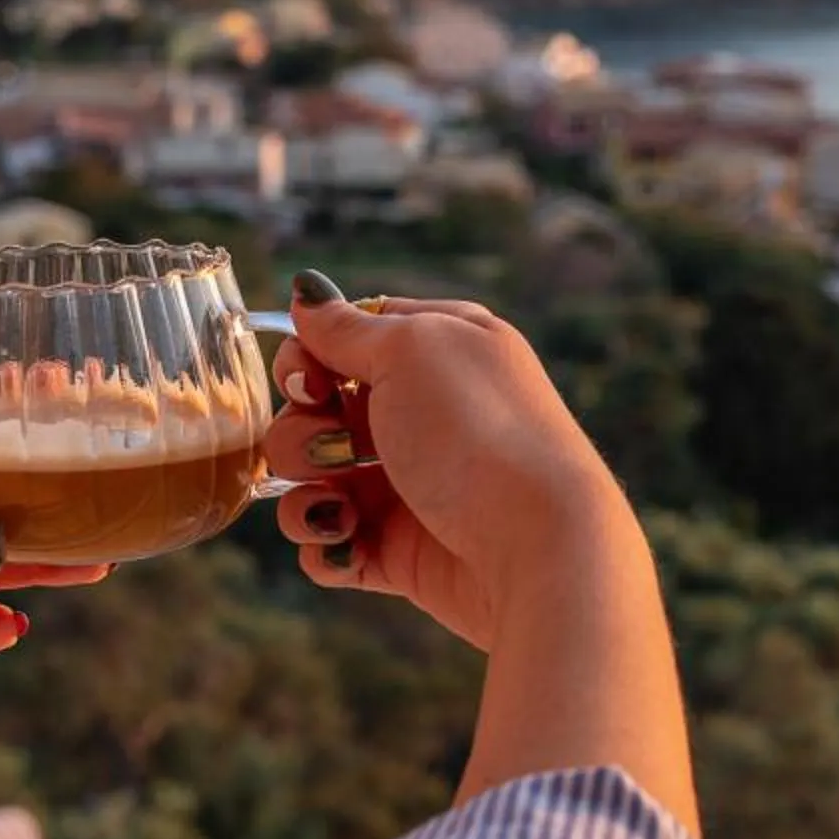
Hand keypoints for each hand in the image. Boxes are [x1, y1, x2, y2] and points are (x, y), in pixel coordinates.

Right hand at [262, 279, 644, 651]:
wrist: (535, 548)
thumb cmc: (477, 433)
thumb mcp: (410, 351)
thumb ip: (347, 327)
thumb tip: (306, 290)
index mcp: (439, 350)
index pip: (348, 336)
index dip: (311, 357)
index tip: (311, 382)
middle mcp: (424, 412)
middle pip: (318, 409)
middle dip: (302, 430)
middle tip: (336, 448)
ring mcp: (410, 483)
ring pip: (314, 478)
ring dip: (308, 491)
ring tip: (340, 508)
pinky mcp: (401, 548)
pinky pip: (332, 542)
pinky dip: (328, 545)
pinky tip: (348, 544)